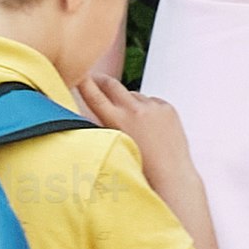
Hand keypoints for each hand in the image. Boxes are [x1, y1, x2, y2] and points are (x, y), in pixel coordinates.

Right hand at [76, 72, 193, 187]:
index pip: (93, 93)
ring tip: (131, 122)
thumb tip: (87, 111)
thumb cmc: (139, 168)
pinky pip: (150, 101)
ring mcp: (153, 107)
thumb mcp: (113, 146)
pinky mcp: (167, 107)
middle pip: (111, 84)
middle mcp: (134, 110)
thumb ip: (101, 126)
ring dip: (127, 101)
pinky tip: (148, 126)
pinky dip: (146, 108)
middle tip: (94, 79)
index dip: (83, 80)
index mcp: (116, 121)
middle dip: (100, 80)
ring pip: (132, 94)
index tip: (78, 72)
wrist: (171, 175)